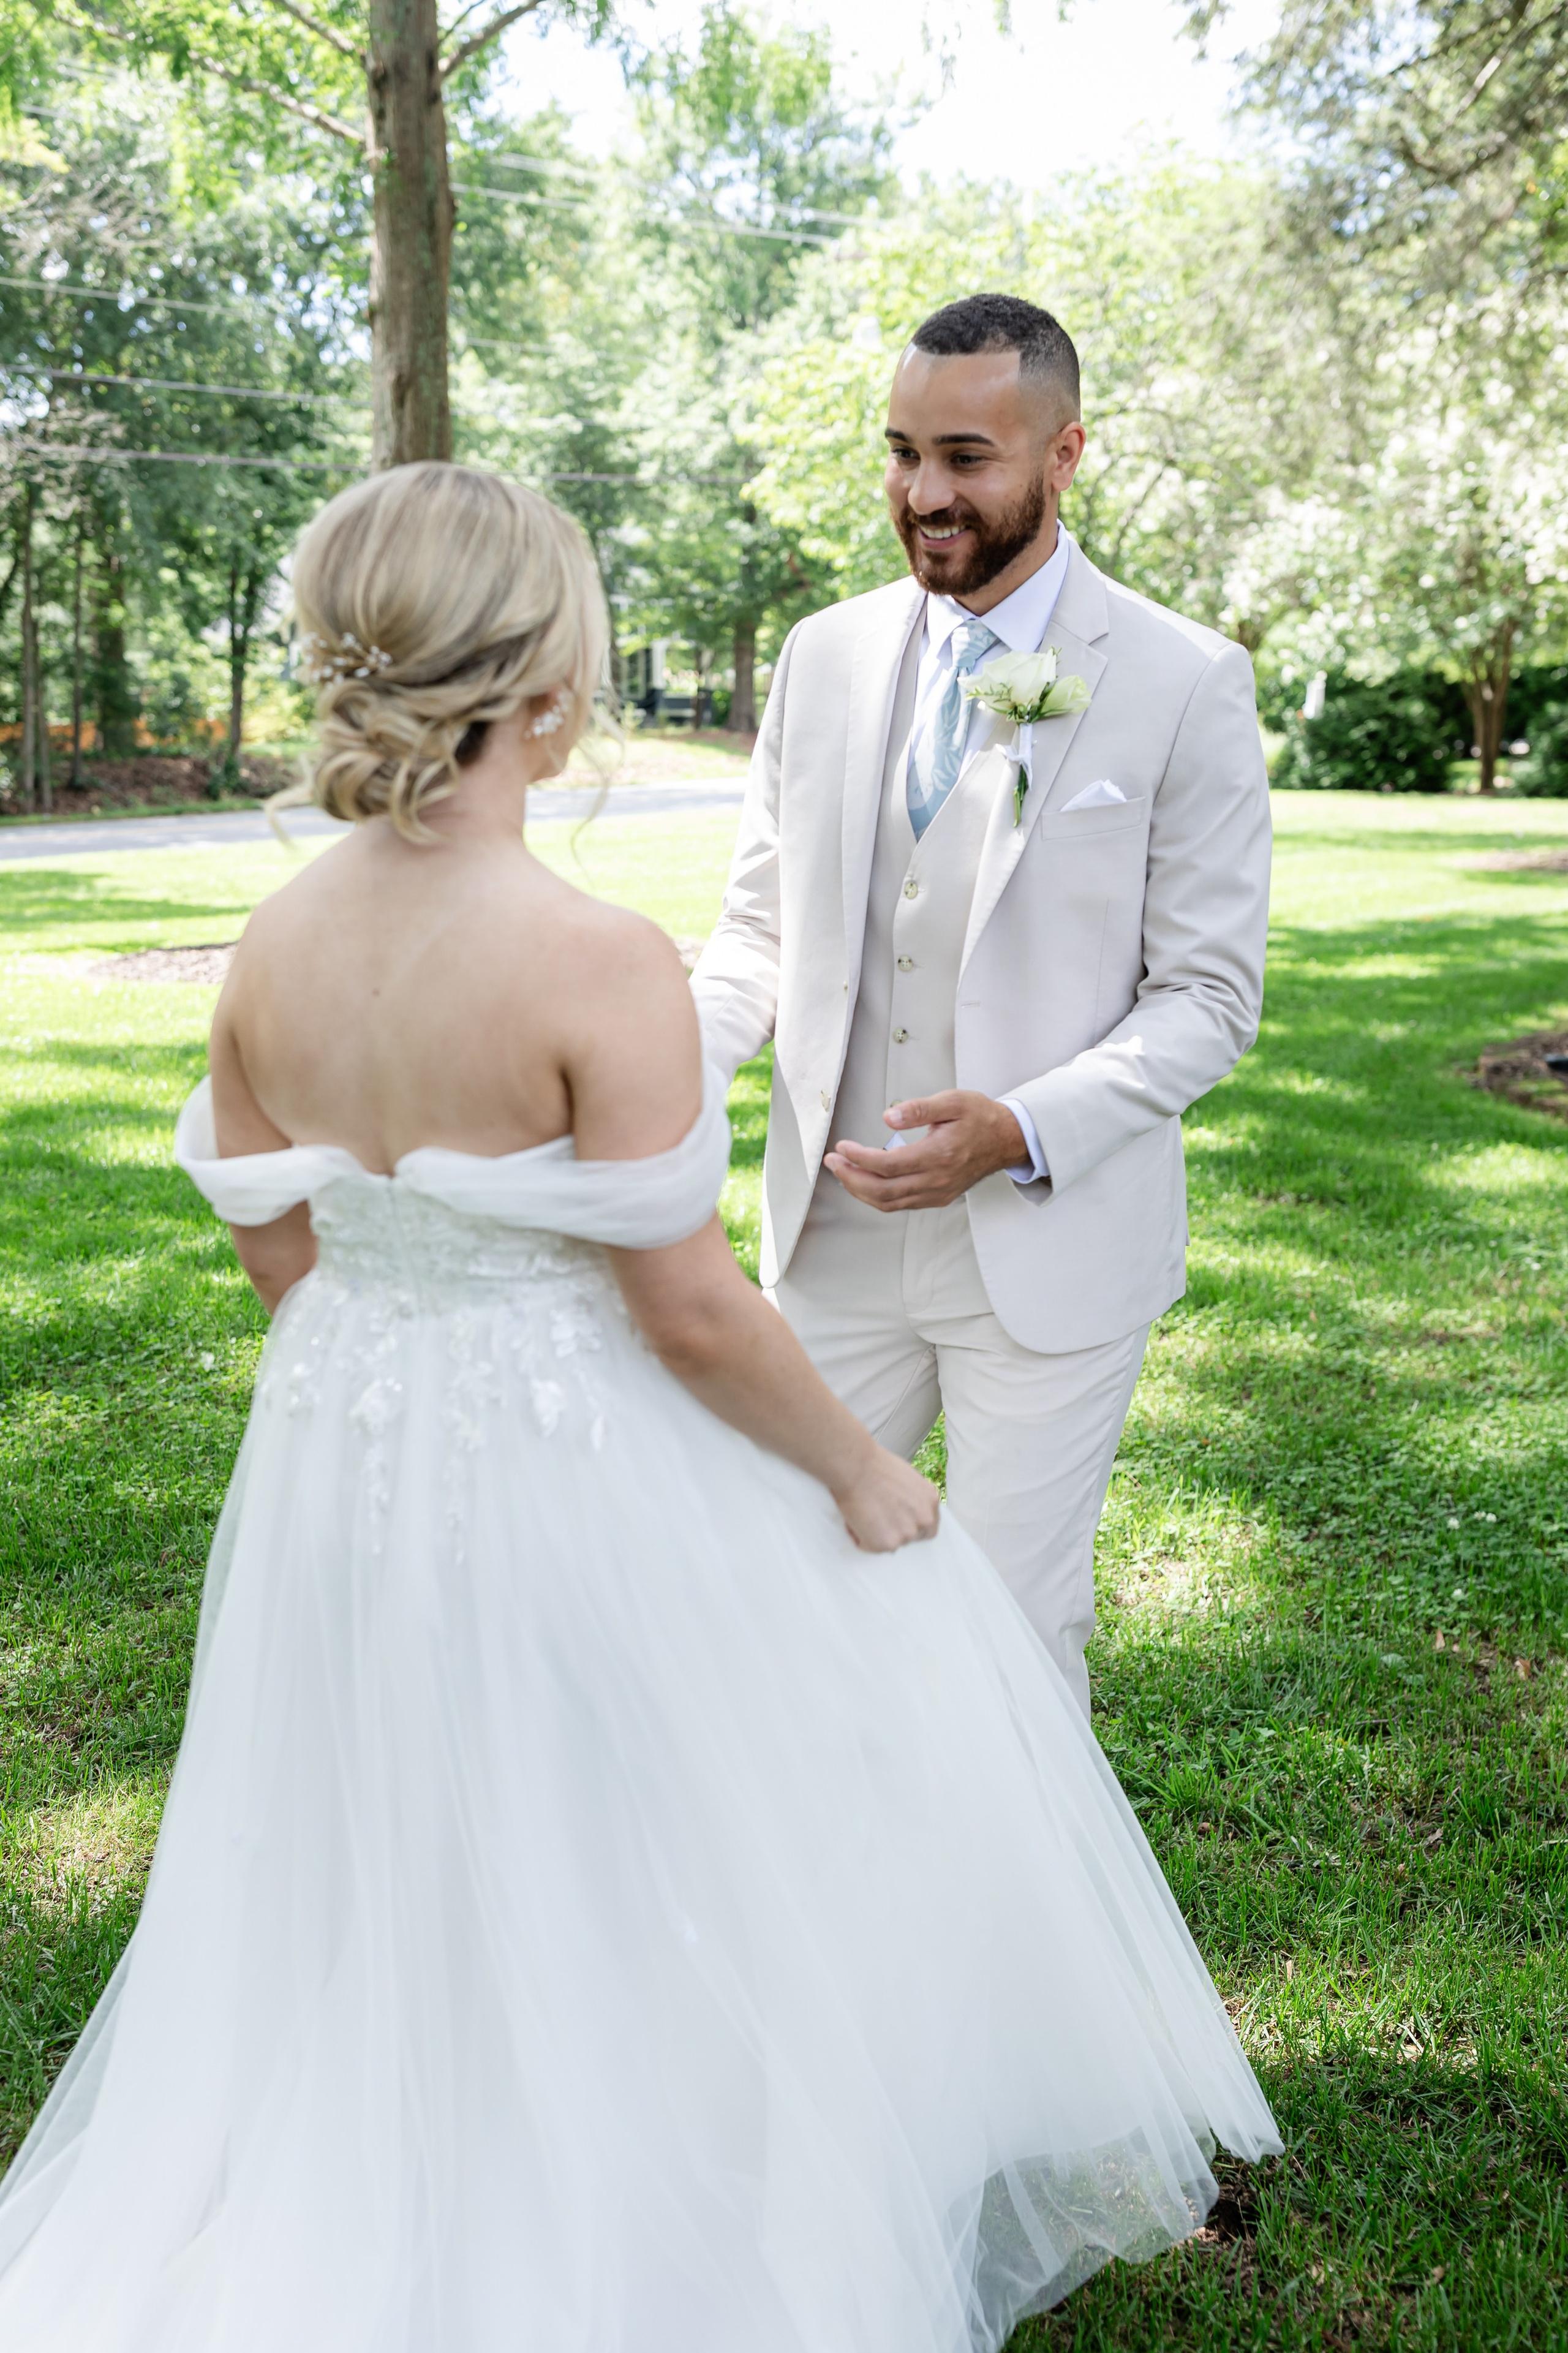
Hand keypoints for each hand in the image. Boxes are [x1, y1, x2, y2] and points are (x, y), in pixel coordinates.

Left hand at [823, 1091, 1027, 1212]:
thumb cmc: (980, 1118)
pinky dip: (878, 1197)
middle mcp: (937, 1180)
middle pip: (883, 1190)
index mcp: (938, 1155)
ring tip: (843, 1173)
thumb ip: (919, 1109)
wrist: (1007, 1139)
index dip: (859, 1158)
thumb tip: (888, 1116)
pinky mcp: (938, 1198)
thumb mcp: (952, 1101)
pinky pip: (901, 1205)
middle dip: (851, 1178)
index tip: (842, 1147)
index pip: (888, 1165)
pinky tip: (866, 1183)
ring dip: (861, 1191)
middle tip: (833, 1163)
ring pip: (889, 1203)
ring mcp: (937, 1193)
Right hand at [833, 1445, 941, 1551]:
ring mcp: (907, 1533)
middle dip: (895, 1531)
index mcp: (931, 1501)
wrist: (856, 1468)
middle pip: (911, 1537)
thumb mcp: (906, 1479)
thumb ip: (912, 1499)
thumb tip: (903, 1510)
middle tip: (877, 1518)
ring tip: (863, 1513)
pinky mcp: (887, 1544)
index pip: (929, 1527)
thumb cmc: (874, 1466)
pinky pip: (870, 1547)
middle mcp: (924, 1519)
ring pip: (890, 1543)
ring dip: (876, 1534)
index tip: (899, 1524)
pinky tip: (855, 1519)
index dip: (912, 1527)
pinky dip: (860, 1538)